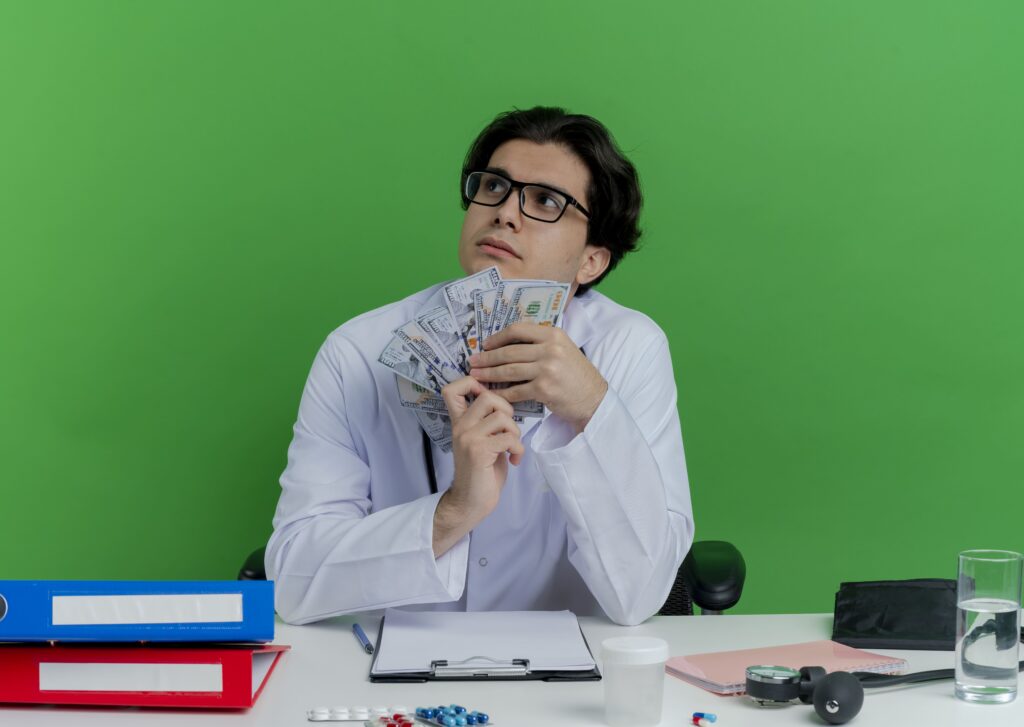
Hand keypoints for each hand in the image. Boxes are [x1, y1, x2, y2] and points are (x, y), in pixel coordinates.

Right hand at [432, 376, 523, 556]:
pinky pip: (508, 438)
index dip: (473, 383)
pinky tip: (514, 460)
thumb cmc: (482, 472)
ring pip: (502, 417)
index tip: (488, 398)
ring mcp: (468, 438)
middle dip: (507, 410)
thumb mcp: (484, 441)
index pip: (452, 388)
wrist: (471, 502)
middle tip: (508, 429)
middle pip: (487, 396)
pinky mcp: (478, 451)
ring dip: (515, 433)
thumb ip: (488, 422)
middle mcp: (460, 426)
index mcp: (459, 422)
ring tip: (512, 448)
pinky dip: (518, 449)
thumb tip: (506, 403)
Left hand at [469, 323, 607, 432]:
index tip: (485, 344)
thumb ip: (541, 342)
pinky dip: (501, 392)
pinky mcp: (544, 389)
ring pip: (509, 370)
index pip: (518, 329)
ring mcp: (547, 369)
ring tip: (476, 376)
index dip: (498, 337)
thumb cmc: (576, 374)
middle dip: (487, 357)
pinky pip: (515, 390)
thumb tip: (508, 342)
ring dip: (489, 373)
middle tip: (472, 361)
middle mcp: (550, 349)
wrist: (593, 398)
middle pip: (509, 351)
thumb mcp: (563, 348)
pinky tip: (491, 393)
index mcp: (553, 334)